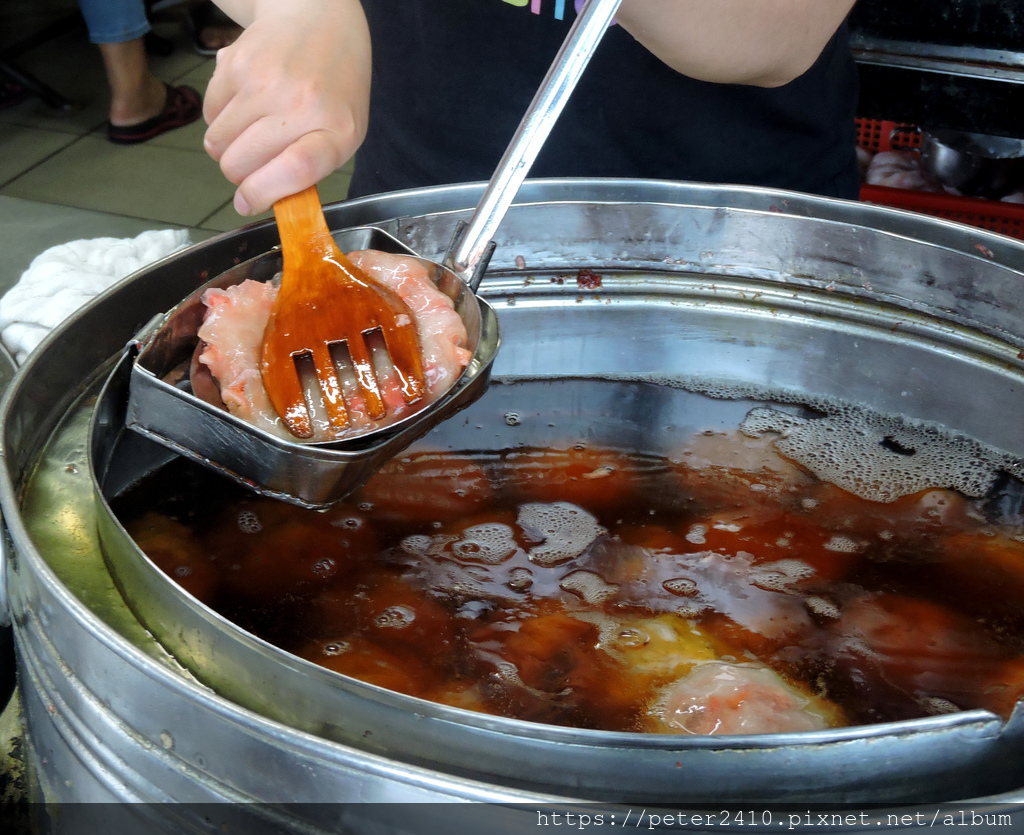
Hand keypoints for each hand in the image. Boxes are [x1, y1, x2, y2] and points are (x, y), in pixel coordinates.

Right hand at [203, 0, 370, 214]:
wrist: (318, 18)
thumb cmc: (334, 88)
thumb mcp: (341, 132)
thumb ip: (308, 170)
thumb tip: (252, 201)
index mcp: (337, 128)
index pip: (296, 169)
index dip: (263, 194)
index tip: (247, 203)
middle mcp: (301, 102)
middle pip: (242, 162)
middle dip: (239, 174)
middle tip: (253, 165)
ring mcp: (265, 81)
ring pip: (217, 143)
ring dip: (226, 148)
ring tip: (251, 132)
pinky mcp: (235, 63)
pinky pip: (208, 114)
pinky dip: (219, 120)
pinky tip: (244, 106)